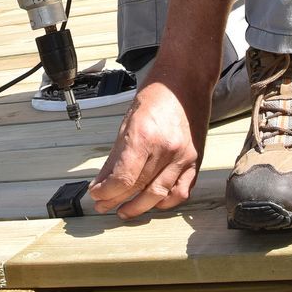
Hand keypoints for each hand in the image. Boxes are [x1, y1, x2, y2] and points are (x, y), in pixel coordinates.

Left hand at [87, 77, 208, 219]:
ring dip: (139, 208)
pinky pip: (181, 191)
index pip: (123, 178)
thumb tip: (102, 182)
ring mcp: (184, 157)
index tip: (96, 194)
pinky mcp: (196, 161)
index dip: (106, 192)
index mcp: (145, 136)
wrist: (186, 81)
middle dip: (116, 201)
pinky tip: (152, 203)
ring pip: (160, 196)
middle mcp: (167, 149)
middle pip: (139, 188)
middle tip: (103, 206)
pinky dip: (165, 202)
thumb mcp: (127, 122)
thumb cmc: (156, 96)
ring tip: (124, 210)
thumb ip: (115, 156)